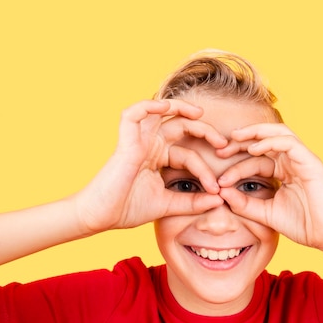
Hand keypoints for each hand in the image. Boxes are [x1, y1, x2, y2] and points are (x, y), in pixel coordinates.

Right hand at [73, 99, 226, 233]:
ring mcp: (137, 141)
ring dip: (181, 107)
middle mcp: (149, 145)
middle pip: (181, 125)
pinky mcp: (125, 141)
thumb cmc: (127, 209)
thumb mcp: (169, 205)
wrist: (100, 217)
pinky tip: (166, 107)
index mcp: (159, 158)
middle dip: (204, 130)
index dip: (205, 169)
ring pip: (160, 111)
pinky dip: (149, 106)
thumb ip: (193, 202)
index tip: (217, 190)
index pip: (189, 153)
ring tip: (200, 114)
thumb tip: (219, 200)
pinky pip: (134, 113)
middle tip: (222, 144)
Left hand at [216, 123, 322, 254]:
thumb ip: (245, 204)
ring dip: (255, 133)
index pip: (256, 159)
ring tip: (234, 139)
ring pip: (278, 133)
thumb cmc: (305, 226)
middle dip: (241, 141)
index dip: (235, 164)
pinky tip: (253, 149)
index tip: (217, 178)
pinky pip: (289, 142)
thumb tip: (221, 193)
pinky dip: (271, 141)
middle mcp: (293, 161)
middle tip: (219, 148)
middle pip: (265, 139)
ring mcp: (303, 160)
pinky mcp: (311, 162)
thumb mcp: (266, 214)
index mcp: (284, 171)